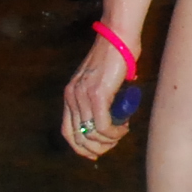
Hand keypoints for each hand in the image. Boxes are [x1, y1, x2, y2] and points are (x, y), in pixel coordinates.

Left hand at [62, 34, 135, 160]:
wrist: (118, 37)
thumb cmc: (114, 57)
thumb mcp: (99, 81)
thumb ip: (98, 98)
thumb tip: (110, 119)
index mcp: (70, 94)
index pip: (68, 132)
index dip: (81, 148)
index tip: (95, 154)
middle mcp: (72, 96)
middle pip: (79, 138)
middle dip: (97, 148)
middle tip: (114, 144)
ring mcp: (83, 96)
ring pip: (93, 134)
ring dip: (110, 140)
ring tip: (122, 131)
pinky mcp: (97, 95)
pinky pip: (103, 125)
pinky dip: (114, 132)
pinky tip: (124, 127)